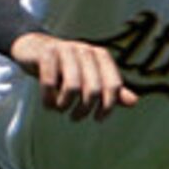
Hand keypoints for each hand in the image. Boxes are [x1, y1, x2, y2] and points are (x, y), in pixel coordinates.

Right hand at [12, 31, 140, 120]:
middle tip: (75, 117)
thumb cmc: (65, 68)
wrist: (34, 49)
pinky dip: (48, 99)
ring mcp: (65, 50)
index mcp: (100, 56)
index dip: (108, 106)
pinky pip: (49, 83)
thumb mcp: (89, 78)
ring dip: (65, 105)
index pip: (114, 86)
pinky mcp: (46, 53)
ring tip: (60, 109)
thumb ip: (110, 89)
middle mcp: (86, 50)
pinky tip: (48, 104)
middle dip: (84, 110)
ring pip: (72, 87)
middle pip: (94, 89)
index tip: (98, 119)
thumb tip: (134, 101)